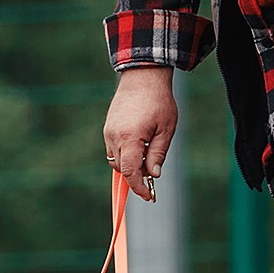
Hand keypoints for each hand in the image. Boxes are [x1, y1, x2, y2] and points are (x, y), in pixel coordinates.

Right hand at [103, 67, 177, 200]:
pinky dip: (125, 154)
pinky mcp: (108, 127)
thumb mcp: (165, 130)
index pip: (130, 172)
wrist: (143, 77)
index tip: (148, 195)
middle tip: (152, 174)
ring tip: (147, 156)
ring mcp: (109, 131)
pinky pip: (114, 148)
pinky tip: (140, 145)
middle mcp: (115, 136)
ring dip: (129, 164)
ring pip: (116, 159)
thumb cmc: (158, 102)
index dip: (138, 187)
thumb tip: (153, 175)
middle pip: (122, 168)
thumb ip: (158, 154)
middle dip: (136, 176)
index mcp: (130, 138)